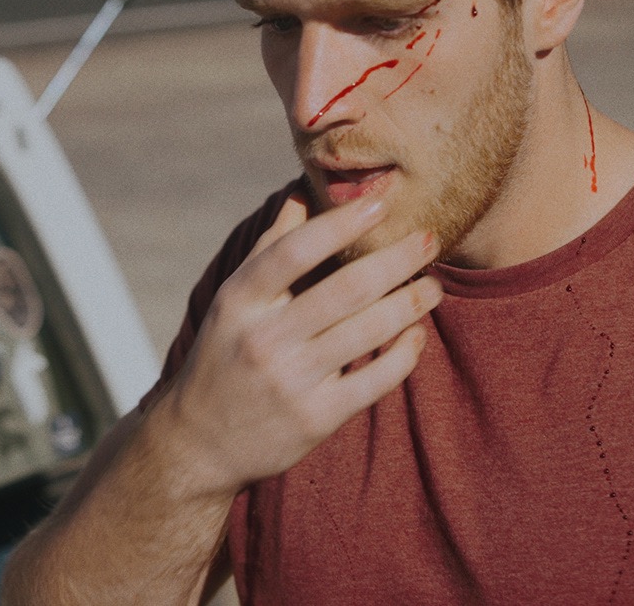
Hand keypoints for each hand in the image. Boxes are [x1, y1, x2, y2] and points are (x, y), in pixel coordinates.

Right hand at [154, 193, 440, 494]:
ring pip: (368, 331)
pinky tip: (417, 333)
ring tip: (434, 286)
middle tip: (429, 239)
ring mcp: (290, 382)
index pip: (294, 251)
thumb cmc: (226, 354)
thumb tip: (302, 190)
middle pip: (345, 289)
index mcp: (239, 301)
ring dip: (411, 302)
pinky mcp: (317, 418)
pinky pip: (375, 380)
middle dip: (396, 259)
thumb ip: (270, 248)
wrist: (199, 443)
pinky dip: (405, 352)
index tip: (380, 202)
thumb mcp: (232, 300)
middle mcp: (263, 339)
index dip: (340, 223)